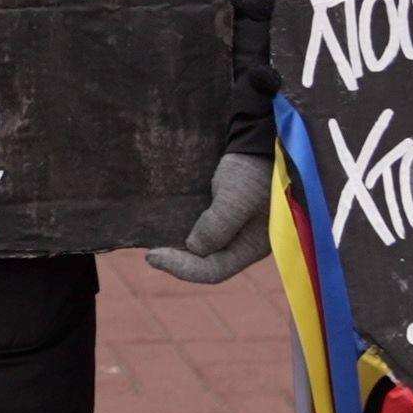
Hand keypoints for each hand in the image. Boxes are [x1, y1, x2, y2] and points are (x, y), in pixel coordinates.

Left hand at [148, 152, 274, 283]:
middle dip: (179, 261)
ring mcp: (237, 230)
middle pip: (208, 264)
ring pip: (204, 249)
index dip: (181, 268)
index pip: (213, 271)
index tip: (152, 255)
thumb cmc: (254, 170)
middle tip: (151, 253)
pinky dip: (186, 232)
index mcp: (252, 247)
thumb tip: (194, 247)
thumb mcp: (236, 198)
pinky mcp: (228, 215)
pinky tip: (171, 224)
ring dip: (181, 248)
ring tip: (157, 241)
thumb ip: (216, 227)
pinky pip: (204, 232)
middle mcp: (244, 244)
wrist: (261, 141)